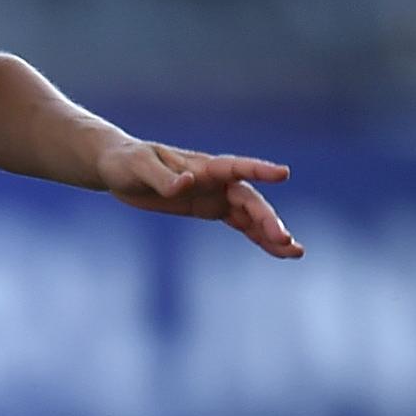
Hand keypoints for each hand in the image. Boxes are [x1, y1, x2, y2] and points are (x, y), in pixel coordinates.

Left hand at [97, 140, 301, 258]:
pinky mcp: (210, 210)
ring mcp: (215, 196)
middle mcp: (215, 180)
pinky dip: (258, 237)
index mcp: (201, 166)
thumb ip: (162, 177)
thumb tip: (185, 183)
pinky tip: (277, 251)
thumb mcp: (138, 167)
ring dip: (272, 233)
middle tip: (285, 240)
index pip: (235, 167)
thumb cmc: (127, 162)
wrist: (119, 169)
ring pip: (251, 215)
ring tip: (296, 252)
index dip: (259, 170)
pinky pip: (240, 225)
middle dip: (267, 220)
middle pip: (249, 200)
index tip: (283, 174)